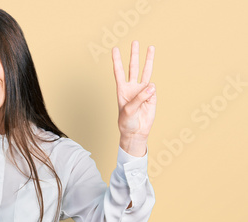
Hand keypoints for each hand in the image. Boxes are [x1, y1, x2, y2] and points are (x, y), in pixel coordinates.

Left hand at [112, 41, 155, 155]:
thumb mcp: (128, 111)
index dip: (117, 61)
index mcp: (122, 90)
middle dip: (134, 55)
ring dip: (148, 60)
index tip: (115, 49)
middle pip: (133, 68)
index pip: (119, 72)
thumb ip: (139, 98)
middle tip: (135, 42)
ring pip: (146, 72)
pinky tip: (149, 96)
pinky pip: (153, 91)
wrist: (136, 132)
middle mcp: (132, 88)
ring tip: (150, 47)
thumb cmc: (127, 122)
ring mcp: (142, 91)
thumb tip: (152, 86)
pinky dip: (151, 92)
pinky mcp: (152, 97)